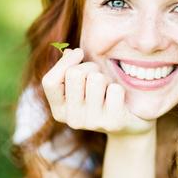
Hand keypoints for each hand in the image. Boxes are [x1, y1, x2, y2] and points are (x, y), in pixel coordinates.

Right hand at [41, 48, 155, 135]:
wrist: (128, 126)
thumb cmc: (102, 98)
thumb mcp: (82, 86)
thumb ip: (70, 69)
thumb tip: (69, 51)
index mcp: (59, 111)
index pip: (49, 82)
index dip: (64, 62)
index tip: (79, 52)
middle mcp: (73, 120)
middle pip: (75, 74)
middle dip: (90, 67)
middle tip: (99, 76)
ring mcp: (92, 123)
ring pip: (96, 79)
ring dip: (106, 77)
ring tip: (109, 89)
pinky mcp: (113, 123)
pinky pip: (115, 89)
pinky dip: (119, 88)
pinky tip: (119, 99)